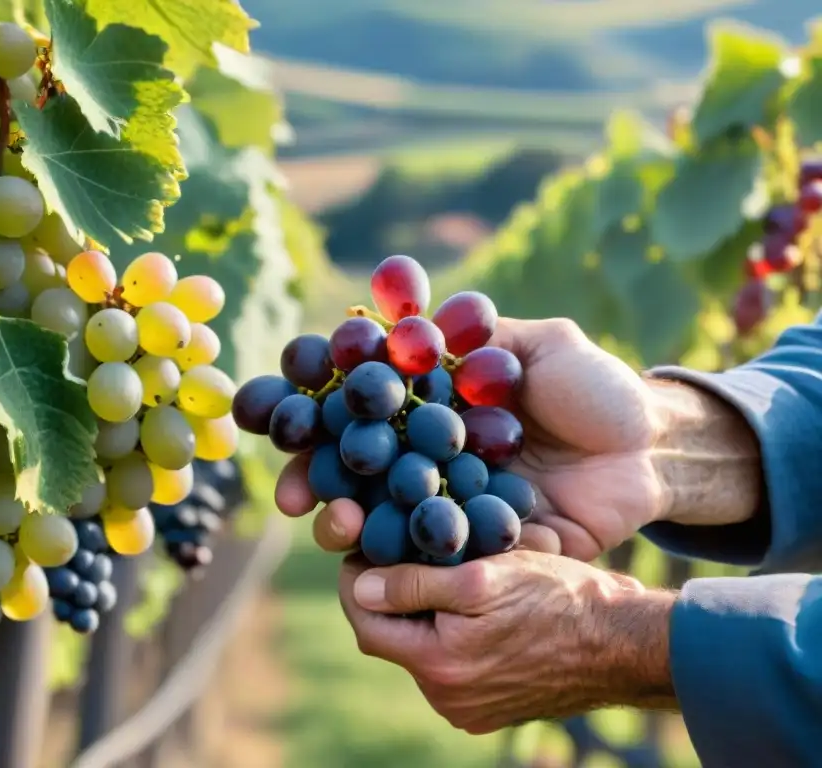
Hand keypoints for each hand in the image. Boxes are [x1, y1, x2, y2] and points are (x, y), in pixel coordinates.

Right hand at [278, 317, 669, 560]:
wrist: (653, 450)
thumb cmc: (598, 388)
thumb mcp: (546, 345)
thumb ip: (485, 336)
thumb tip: (416, 313)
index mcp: (438, 404)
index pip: (364, 406)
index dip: (320, 410)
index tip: (284, 418)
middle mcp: (435, 451)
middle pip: (360, 467)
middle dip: (321, 480)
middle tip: (298, 495)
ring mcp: (454, 499)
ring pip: (387, 513)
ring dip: (353, 523)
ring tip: (336, 527)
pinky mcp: (484, 541)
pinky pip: (442, 551)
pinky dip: (412, 555)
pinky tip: (384, 561)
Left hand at [337, 551, 675, 733]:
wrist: (622, 642)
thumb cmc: (558, 599)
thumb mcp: (482, 577)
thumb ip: (414, 585)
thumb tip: (359, 587)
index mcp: (438, 667)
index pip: (366, 624)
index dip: (357, 584)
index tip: (363, 549)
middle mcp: (447, 699)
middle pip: (391, 640)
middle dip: (389, 597)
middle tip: (400, 551)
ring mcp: (470, 709)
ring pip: (421, 651)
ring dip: (421, 614)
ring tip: (441, 572)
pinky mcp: (492, 708)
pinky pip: (452, 666)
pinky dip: (449, 634)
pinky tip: (470, 605)